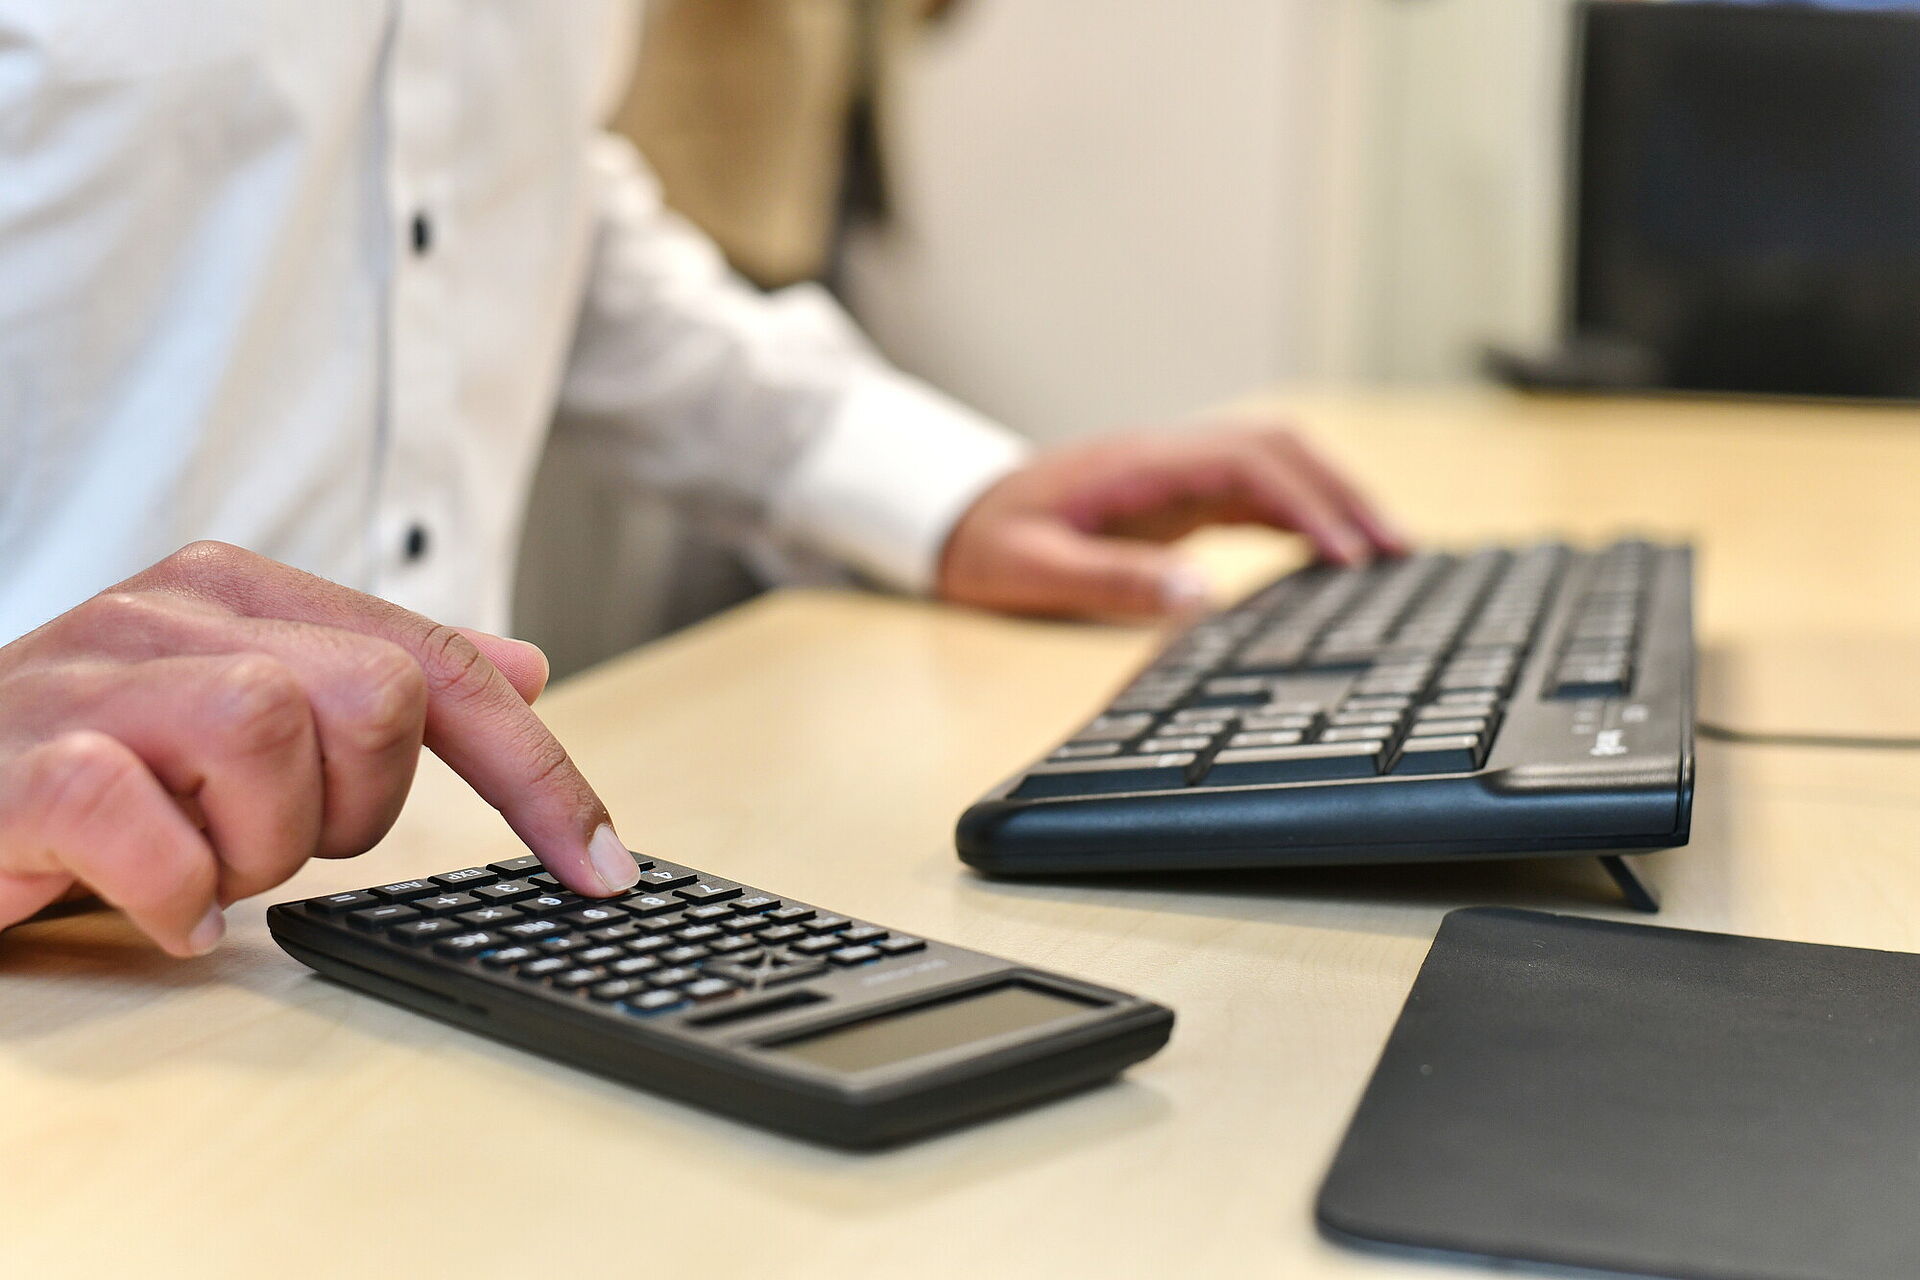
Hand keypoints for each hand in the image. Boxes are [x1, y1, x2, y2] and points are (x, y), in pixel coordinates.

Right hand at [0, 543, 640, 957]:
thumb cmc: (92, 760)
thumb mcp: (243, 706)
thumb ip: (378, 679)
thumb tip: (526, 668)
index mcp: (241, 591)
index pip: (435, 664)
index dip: (537, 772)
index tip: (604, 867)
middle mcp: (174, 610)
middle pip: (375, 701)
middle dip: (355, 807)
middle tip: (267, 836)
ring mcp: (93, 678)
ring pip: (274, 745)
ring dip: (256, 848)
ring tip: (194, 859)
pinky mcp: (29, 765)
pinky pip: (154, 832)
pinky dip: (175, 896)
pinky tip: (153, 905)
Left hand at [936, 421, 1407, 618]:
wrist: (948, 515)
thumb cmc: (986, 543)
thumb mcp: (1035, 572)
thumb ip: (1113, 581)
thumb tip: (1198, 597)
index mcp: (1139, 468)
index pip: (1246, 466)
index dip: (1306, 504)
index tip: (1349, 556)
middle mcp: (1165, 457)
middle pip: (1277, 448)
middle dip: (1342, 491)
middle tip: (1397, 550)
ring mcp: (1171, 470)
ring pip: (1272, 461)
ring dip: (1331, 494)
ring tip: (1385, 549)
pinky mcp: (1172, 492)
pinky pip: (1251, 487)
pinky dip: (1300, 509)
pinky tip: (1328, 551)